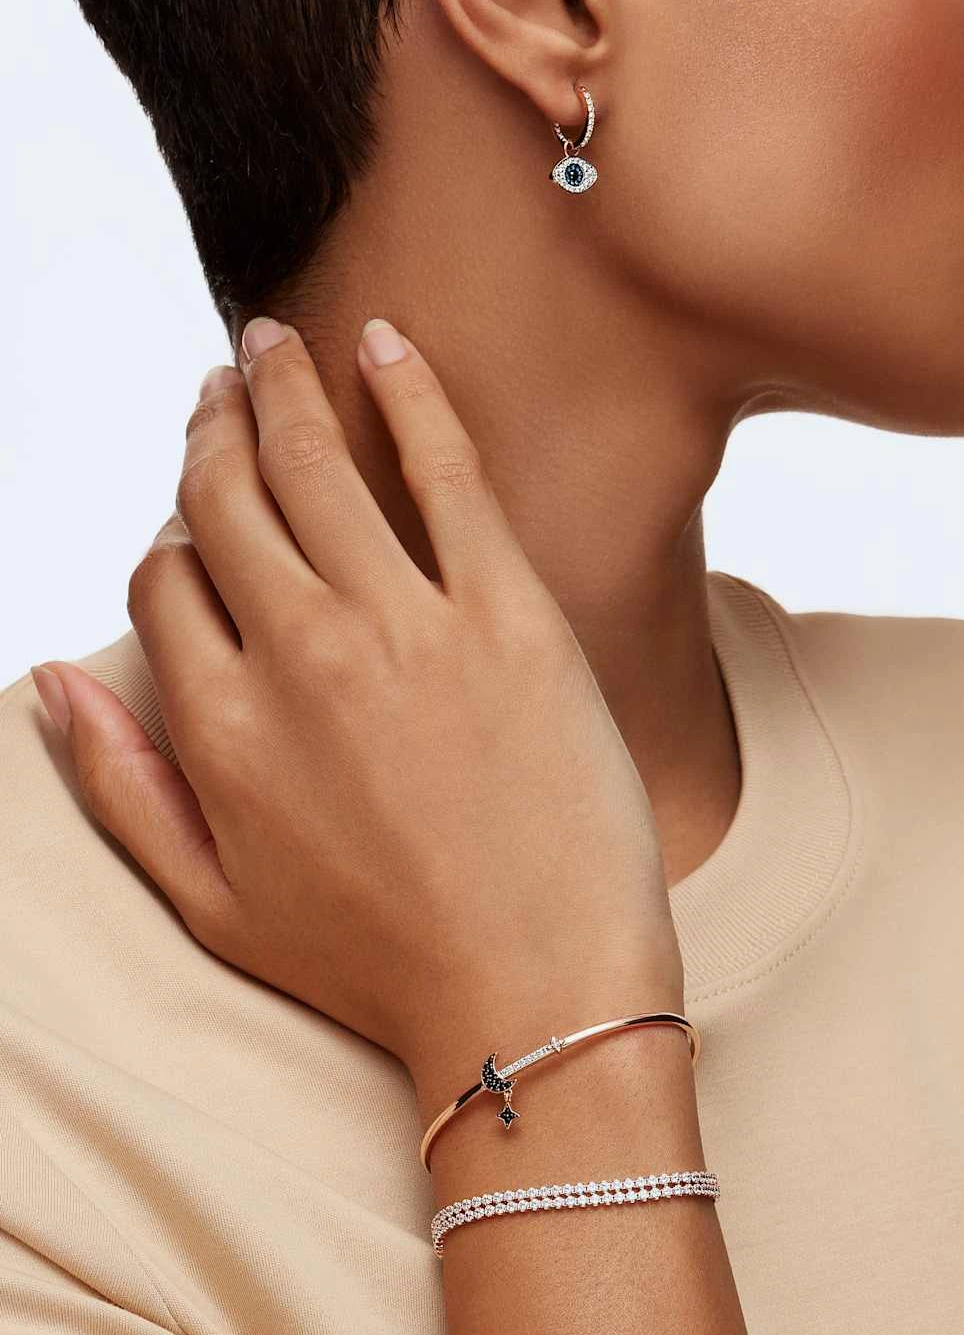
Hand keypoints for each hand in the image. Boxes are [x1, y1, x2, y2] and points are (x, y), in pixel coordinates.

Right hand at [33, 317, 683, 1074]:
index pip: (165, 576)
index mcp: (219, 723)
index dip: (175, 536)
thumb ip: (124, 788)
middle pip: (226, 499)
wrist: (538, 992)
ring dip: (285, 387)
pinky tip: (386, 344)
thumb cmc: (382, 965)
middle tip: (223, 380)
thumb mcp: (213, 906)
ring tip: (277, 341)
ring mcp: (405, 626)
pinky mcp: (509, 616)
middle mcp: (297, 654)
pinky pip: (447, 472)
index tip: (201, 517)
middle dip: (212, 427)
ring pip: (317, 466)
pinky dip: (410, 395)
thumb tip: (54, 682)